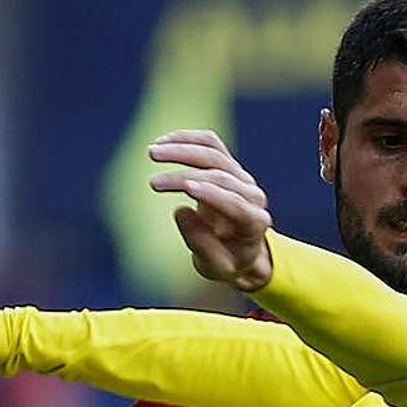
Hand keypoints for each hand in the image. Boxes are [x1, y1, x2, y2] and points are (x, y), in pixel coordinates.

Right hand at [147, 131, 272, 290]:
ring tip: (152, 153)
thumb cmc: (227, 261)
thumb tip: (180, 211)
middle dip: (184, 176)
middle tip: (152, 184)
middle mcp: (253, 195)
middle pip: (219, 174)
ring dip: (182, 149)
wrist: (241, 250)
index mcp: (254, 222)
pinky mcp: (230, 165)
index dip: (211, 194)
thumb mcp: (216, 267)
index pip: (234, 202)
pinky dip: (187, 139)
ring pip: (213, 153)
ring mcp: (242, 177)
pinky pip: (210, 144)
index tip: (185, 187)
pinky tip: (163, 141)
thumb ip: (201, 244)